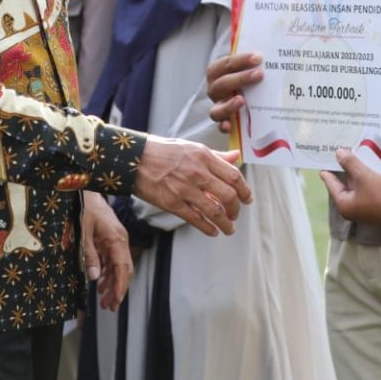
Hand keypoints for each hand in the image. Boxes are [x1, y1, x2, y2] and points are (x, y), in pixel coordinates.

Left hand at [82, 191, 133, 310]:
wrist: (86, 190)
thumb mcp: (83, 232)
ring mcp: (116, 241)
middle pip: (124, 270)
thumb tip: (94, 277)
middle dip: (118, 289)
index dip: (120, 286)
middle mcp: (120, 241)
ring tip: (104, 300)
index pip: (123, 268)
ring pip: (118, 267)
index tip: (116, 302)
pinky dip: (108, 273)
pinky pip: (112, 260)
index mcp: (116, 239)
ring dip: (113, 284)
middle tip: (109, 307)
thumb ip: (89, 254)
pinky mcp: (110, 240)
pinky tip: (100, 284)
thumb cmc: (84, 207)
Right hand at [135, 138, 251, 236]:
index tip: (247, 199)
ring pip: (214, 211)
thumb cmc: (162, 150)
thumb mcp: (191, 147)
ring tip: (229, 229)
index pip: (234, 176)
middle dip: (236, 209)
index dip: (244, 190)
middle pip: (228, 195)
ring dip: (226, 223)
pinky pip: (196, 219)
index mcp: (204, 156)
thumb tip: (236, 157)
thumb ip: (215, 155)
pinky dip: (208, 228)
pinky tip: (213, 232)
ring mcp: (185, 189)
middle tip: (236, 215)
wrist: (133, 158)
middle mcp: (197, 172)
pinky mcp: (172, 203)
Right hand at [206, 52, 263, 132]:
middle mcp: (215, 90)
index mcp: (218, 72)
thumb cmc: (247, 75)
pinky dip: (224, 127)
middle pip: (221, 84)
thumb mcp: (249, 65)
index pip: (225, 64)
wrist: (244, 94)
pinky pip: (221, 127)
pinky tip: (231, 126)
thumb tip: (274, 38)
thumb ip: (254, 58)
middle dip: (240, 79)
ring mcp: (218, 107)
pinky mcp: (225, 123)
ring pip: (216, 109)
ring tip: (242, 100)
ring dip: (228, 105)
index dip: (240, 60)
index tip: (259, 57)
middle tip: (260, 75)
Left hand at [320, 149, 380, 228]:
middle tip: (340, 154)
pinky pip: (368, 187)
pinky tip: (369, 165)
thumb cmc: (380, 195)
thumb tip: (339, 153)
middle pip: (345, 185)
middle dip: (344, 169)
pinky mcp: (379, 204)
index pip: (331, 185)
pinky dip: (367, 176)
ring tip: (354, 154)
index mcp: (344, 205)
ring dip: (357, 172)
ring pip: (358, 185)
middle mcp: (354, 208)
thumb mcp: (363, 176)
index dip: (327, 172)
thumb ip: (350, 163)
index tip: (322, 163)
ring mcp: (367, 208)